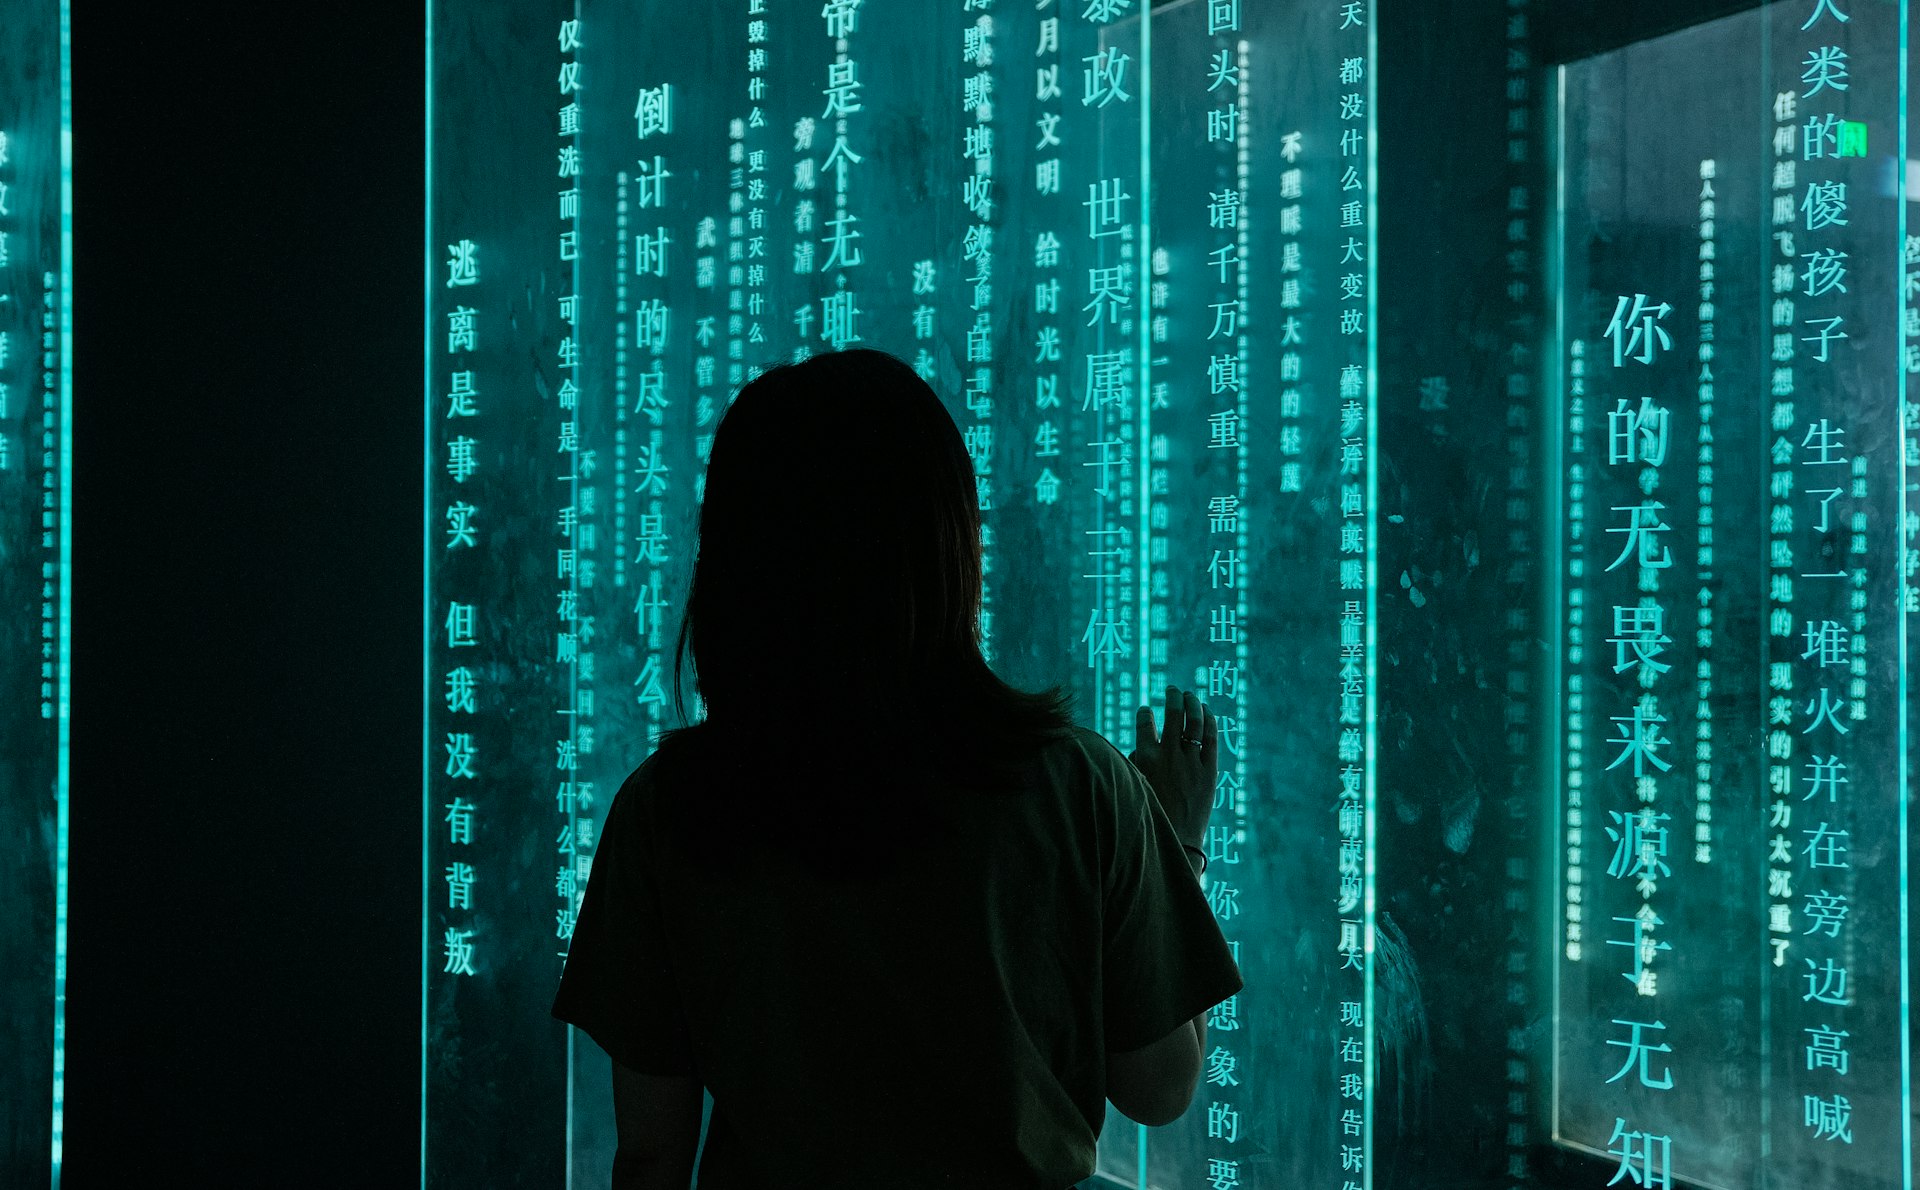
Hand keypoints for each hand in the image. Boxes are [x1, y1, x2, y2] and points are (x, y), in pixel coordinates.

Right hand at [1127, 685, 1217, 848]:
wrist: (1177, 840)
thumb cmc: (1151, 814)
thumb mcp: (1134, 787)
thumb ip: (1134, 763)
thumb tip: (1139, 746)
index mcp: (1145, 759)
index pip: (1144, 725)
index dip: (1144, 715)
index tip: (1145, 711)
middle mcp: (1169, 756)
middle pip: (1173, 716)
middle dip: (1173, 698)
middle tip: (1173, 690)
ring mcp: (1191, 762)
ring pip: (1193, 722)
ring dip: (1192, 704)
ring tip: (1190, 695)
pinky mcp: (1209, 770)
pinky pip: (1211, 738)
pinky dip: (1209, 721)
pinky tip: (1207, 711)